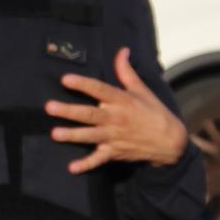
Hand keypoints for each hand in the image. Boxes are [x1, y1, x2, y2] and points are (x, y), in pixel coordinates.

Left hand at [46, 48, 189, 172]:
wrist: (170, 141)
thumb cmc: (154, 112)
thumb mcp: (142, 90)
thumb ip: (126, 71)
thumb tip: (122, 50)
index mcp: (122, 101)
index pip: (100, 90)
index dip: (83, 84)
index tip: (66, 79)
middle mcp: (115, 118)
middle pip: (89, 114)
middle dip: (69, 111)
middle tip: (50, 107)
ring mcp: (114, 137)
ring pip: (90, 135)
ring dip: (72, 135)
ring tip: (55, 134)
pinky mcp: (114, 152)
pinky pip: (98, 160)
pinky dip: (86, 165)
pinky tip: (72, 168)